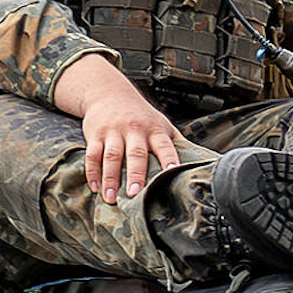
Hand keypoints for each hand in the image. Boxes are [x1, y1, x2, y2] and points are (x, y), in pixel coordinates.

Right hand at [56, 54, 187, 204]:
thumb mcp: (162, 124)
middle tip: (134, 194)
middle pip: (135, 153)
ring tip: (111, 199)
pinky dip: (93, 172)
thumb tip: (200, 163)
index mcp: (155, 130)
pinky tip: (95, 188)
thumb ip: (176, 143)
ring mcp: (114, 132)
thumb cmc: (141, 115)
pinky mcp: (96, 134)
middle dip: (135, 174)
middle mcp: (135, 130)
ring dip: (110, 178)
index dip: (170, 159)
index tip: (173, 173)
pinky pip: (93, 154)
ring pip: (111, 156)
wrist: (110, 93)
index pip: (165, 146)